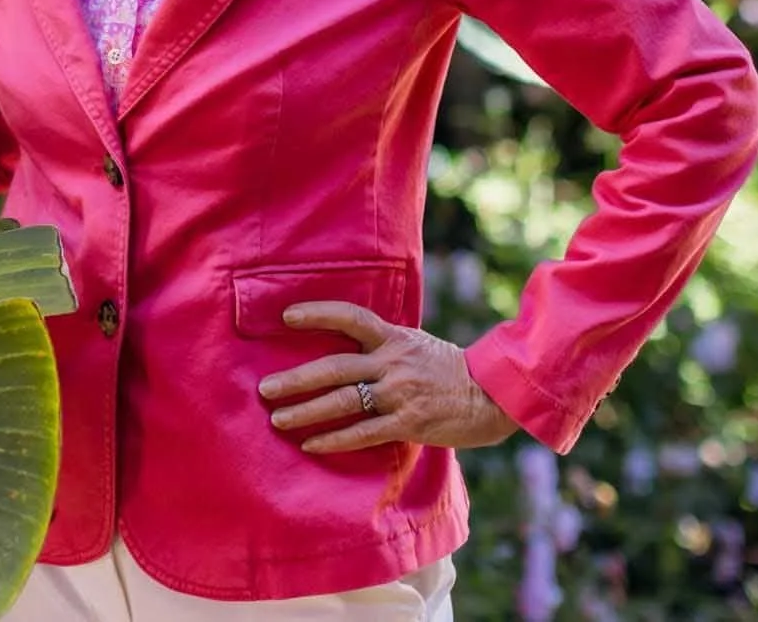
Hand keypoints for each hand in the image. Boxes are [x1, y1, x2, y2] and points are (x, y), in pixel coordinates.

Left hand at [257, 301, 518, 453]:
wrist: (491, 396)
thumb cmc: (448, 370)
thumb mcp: (415, 345)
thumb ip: (382, 346)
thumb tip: (344, 348)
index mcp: (394, 338)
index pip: (351, 317)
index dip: (318, 314)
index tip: (287, 317)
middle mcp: (393, 363)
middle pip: (335, 367)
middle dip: (296, 379)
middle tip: (265, 389)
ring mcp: (400, 393)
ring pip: (343, 401)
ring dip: (306, 411)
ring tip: (278, 419)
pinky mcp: (409, 423)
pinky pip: (363, 432)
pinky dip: (334, 439)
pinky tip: (312, 444)